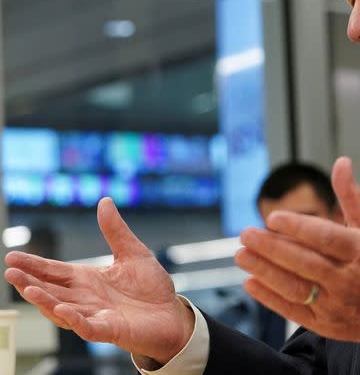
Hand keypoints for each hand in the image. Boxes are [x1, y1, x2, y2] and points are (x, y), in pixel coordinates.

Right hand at [4, 197, 194, 363]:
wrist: (172, 314)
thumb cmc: (151, 287)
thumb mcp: (133, 253)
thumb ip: (116, 231)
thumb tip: (105, 201)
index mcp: (88, 279)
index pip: (55, 272)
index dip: (34, 265)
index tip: (12, 257)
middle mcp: (86, 298)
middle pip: (52, 290)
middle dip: (30, 282)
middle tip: (10, 272)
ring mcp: (95, 315)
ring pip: (63, 310)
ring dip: (46, 301)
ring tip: (29, 289)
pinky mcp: (110, 330)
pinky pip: (87, 327)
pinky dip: (74, 320)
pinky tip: (63, 310)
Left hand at [236, 157, 359, 350]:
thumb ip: (352, 196)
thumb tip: (341, 162)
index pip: (326, 237)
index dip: (298, 227)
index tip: (272, 217)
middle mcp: (348, 278)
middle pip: (305, 262)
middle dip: (272, 248)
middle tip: (246, 234)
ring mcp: (336, 304)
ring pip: (295, 287)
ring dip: (265, 272)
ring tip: (242, 256)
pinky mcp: (325, 323)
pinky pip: (293, 310)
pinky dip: (270, 297)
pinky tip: (251, 282)